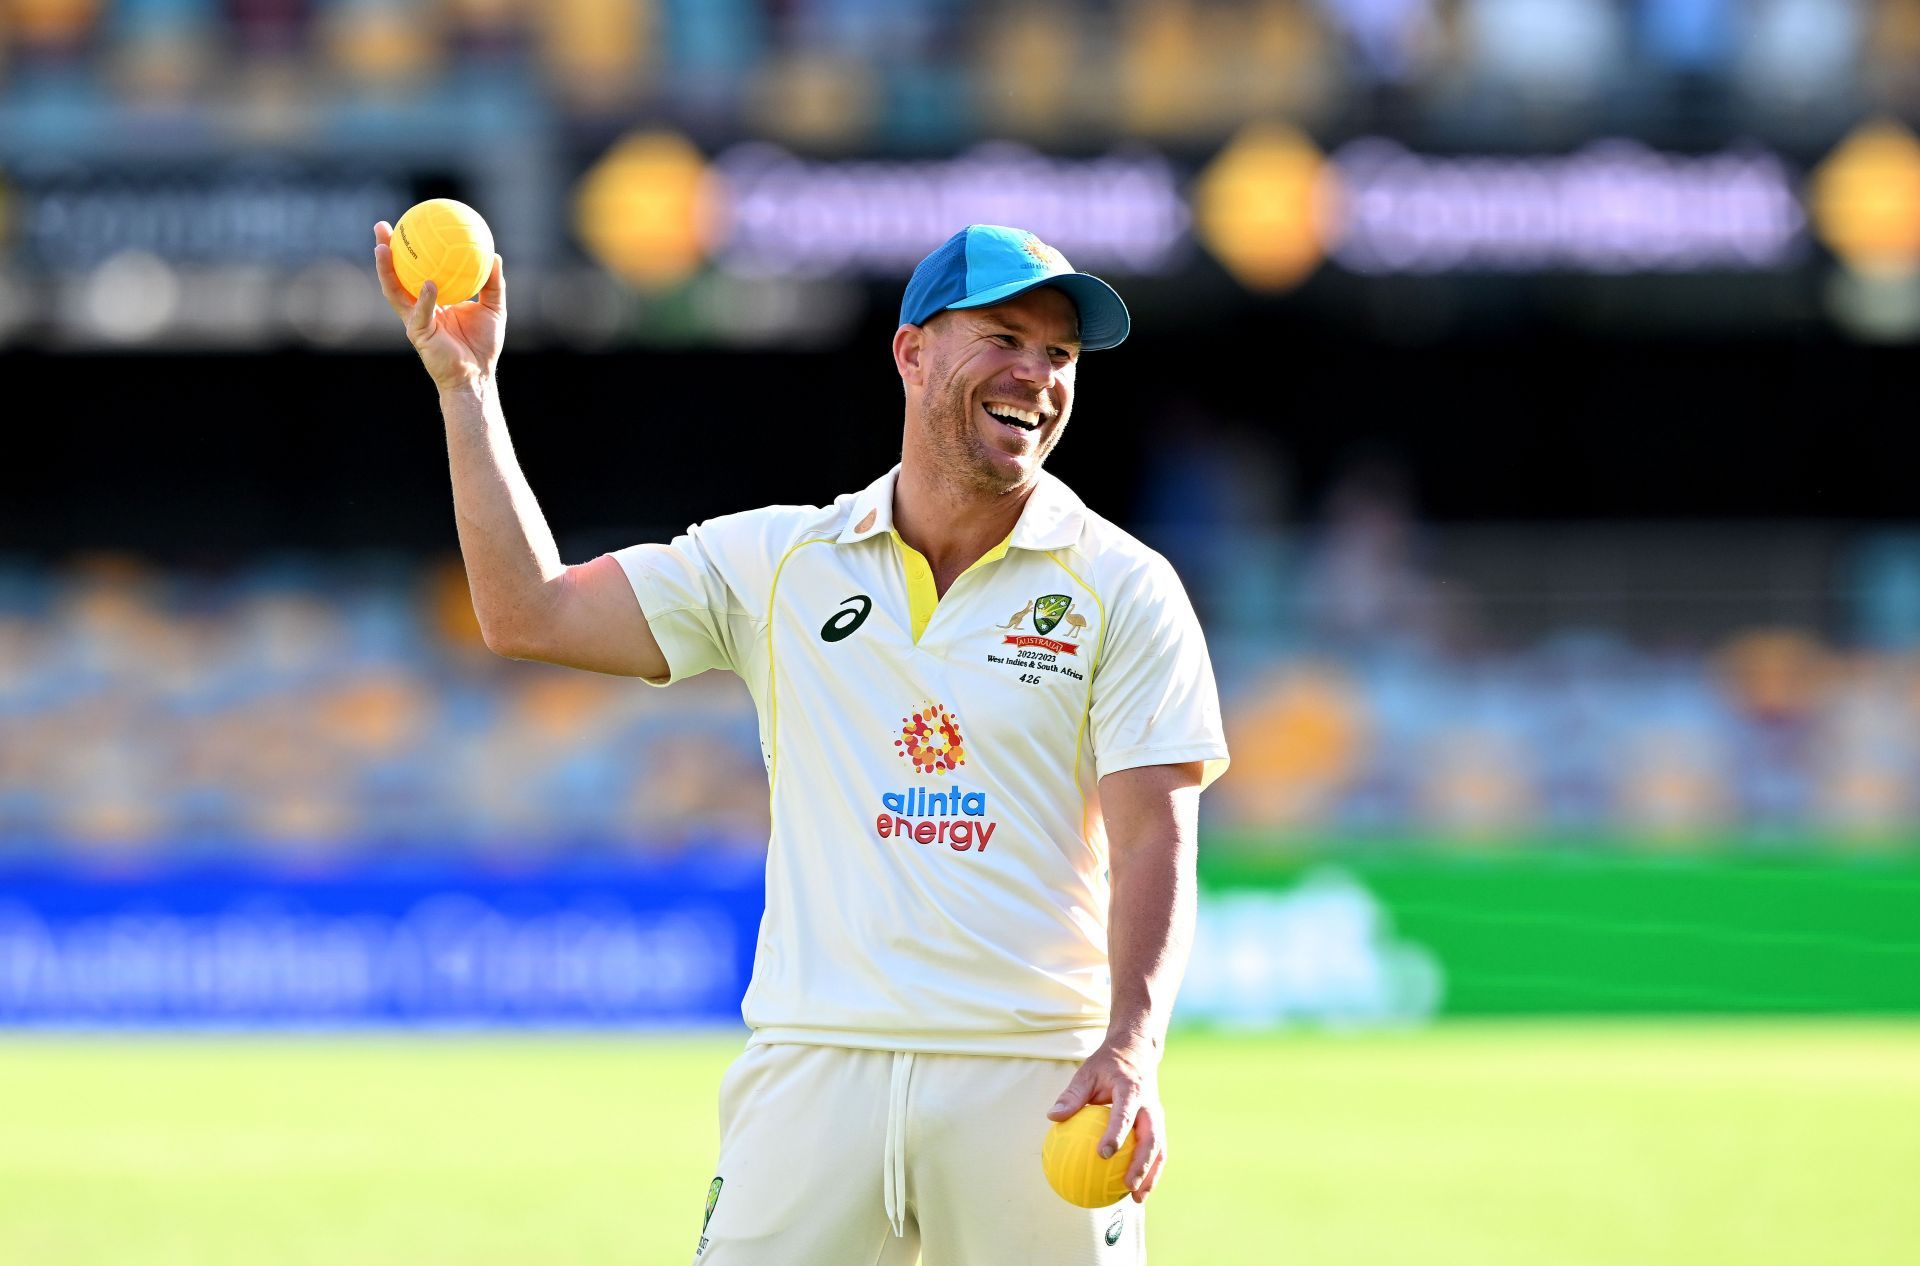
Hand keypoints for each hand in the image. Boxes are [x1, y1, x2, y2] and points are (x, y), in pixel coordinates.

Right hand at [373, 221, 505, 391]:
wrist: (477, 375)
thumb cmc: (483, 344)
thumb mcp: (493, 308)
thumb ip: (493, 284)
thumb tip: (495, 255)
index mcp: (432, 298)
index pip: (415, 268)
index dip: (408, 248)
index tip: (408, 224)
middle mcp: (418, 306)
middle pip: (396, 274)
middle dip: (385, 250)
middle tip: (382, 227)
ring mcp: (414, 320)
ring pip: (394, 291)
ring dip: (386, 269)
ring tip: (383, 248)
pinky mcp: (418, 334)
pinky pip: (420, 313)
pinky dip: (424, 298)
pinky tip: (428, 283)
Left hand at [1047, 1039, 1165, 1203]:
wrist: (1137, 1052)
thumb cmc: (1107, 1065)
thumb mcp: (1087, 1073)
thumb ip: (1072, 1096)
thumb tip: (1052, 1117)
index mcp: (1131, 1089)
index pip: (1125, 1114)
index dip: (1117, 1134)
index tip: (1103, 1154)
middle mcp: (1149, 1105)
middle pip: (1151, 1138)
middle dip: (1142, 1164)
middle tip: (1128, 1186)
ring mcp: (1157, 1116)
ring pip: (1159, 1149)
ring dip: (1151, 1175)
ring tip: (1137, 1199)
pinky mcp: (1158, 1125)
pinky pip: (1157, 1151)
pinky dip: (1149, 1171)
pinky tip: (1135, 1190)